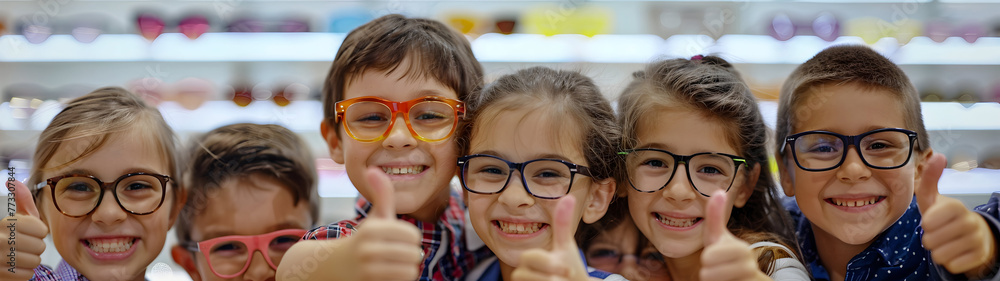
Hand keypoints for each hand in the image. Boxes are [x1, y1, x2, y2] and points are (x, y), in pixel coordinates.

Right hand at [1, 180, 48, 280]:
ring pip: (34, 262)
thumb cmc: (10, 235)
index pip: (42, 231)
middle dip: (34, 247)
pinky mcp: (0, 275)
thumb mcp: (16, 216)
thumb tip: (13, 181)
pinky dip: (23, 272)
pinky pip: (27, 275)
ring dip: (29, 260)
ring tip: (17, 255)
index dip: (38, 233)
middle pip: (39, 247)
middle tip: (22, 245)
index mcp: (6, 223)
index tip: (27, 232)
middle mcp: (0, 239)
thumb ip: (22, 200)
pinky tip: (13, 266)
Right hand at [350, 167, 424, 280]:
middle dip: (410, 255)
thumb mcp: (373, 217)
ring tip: (394, 266)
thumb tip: (373, 170)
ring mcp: (367, 272)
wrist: (334, 267)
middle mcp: (367, 251)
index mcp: (371, 230)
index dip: (411, 238)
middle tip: (398, 254)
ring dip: (406, 270)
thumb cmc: (363, 240)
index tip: (400, 239)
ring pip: (410, 273)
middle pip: (414, 255)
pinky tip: (387, 277)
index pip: (413, 236)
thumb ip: (381, 195)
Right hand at [512, 195, 591, 280]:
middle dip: (546, 276)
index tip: (568, 269)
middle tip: (565, 278)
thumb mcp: (566, 247)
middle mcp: (525, 274)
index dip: (548, 263)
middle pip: (520, 275)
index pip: (528, 258)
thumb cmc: (569, 268)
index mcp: (532, 260)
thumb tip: (568, 196)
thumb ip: (562, 224)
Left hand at [699, 190, 769, 280]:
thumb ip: (716, 218)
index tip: (707, 259)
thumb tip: (719, 191)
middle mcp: (751, 267)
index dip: (712, 256)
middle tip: (709, 272)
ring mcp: (754, 280)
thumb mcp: (716, 238)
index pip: (725, 252)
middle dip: (711, 273)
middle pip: (725, 272)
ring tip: (717, 279)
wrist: (736, 280)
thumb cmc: (722, 258)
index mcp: (742, 251)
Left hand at [917, 153, 996, 277]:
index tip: (930, 221)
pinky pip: (952, 266)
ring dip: (938, 251)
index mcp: (956, 207)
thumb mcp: (934, 198)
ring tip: (945, 242)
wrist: (972, 235)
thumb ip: (930, 179)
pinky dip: (949, 262)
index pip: (929, 222)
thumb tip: (938, 155)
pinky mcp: (980, 257)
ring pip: (940, 255)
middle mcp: (971, 222)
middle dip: (929, 240)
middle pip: (930, 241)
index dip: (926, 224)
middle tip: (938, 233)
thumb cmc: (945, 216)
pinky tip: (955, 252)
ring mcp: (978, 240)